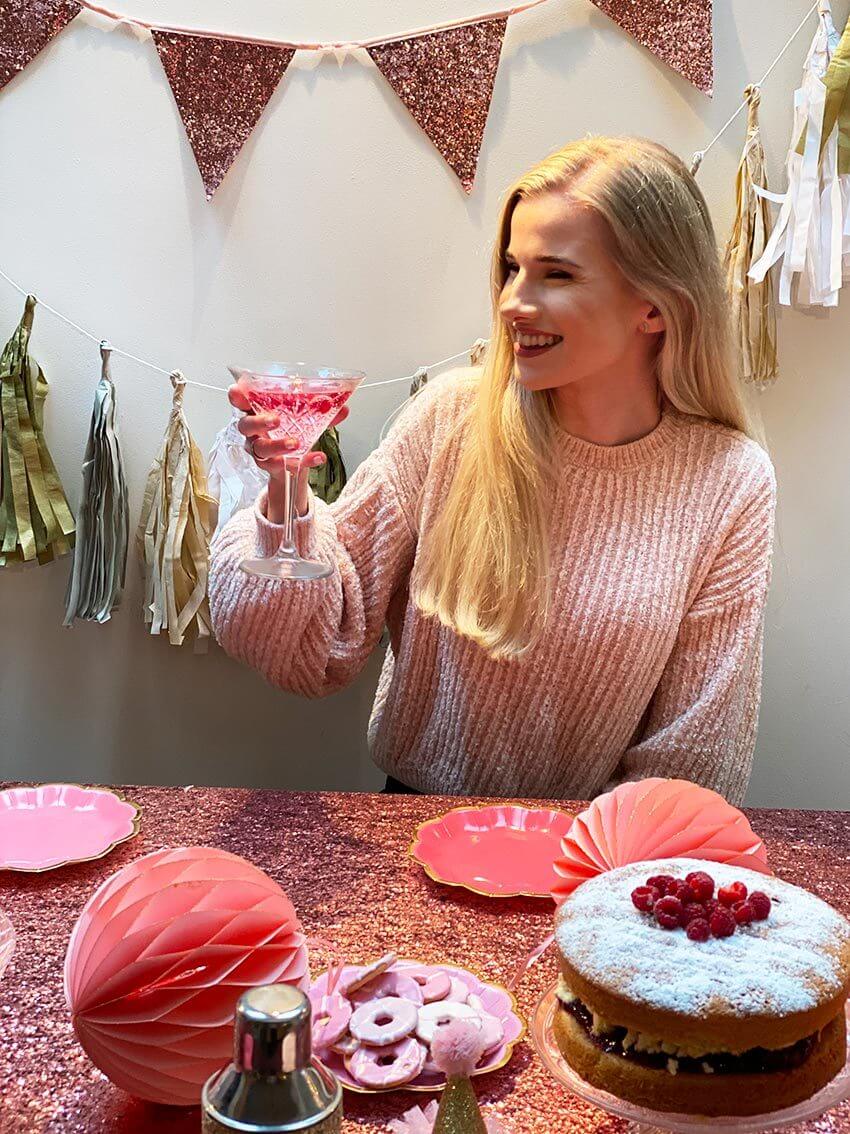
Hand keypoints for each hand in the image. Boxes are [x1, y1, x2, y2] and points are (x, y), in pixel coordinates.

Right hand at [229, 383, 349, 519]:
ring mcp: (259, 449)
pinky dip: (303, 461)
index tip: (238, 392)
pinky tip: (317, 457)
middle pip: (246, 425)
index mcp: (257, 411)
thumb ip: (321, 412)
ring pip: (261, 448)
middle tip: (276, 421)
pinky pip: (282, 465)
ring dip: (278, 445)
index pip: (240, 402)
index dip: (236, 396)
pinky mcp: (270, 466)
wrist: (294, 462)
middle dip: (259, 422)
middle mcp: (253, 431)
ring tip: (296, 444)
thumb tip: (343, 408)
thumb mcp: (305, 418)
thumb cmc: (292, 431)